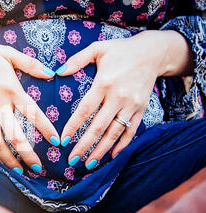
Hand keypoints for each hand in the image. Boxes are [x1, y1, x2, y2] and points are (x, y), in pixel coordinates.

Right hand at [0, 38, 60, 172]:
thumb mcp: (7, 53)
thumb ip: (30, 63)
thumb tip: (51, 73)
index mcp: (10, 89)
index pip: (32, 112)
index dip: (45, 128)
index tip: (56, 141)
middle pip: (14, 135)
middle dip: (27, 154)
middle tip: (38, 168)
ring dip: (8, 159)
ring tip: (20, 171)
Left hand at [57, 30, 192, 168]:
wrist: (154, 52)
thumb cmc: (121, 50)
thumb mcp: (98, 48)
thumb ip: (77, 60)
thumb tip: (58, 72)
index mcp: (104, 83)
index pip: (85, 110)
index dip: (73, 126)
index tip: (63, 140)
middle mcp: (118, 97)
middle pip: (99, 127)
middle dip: (84, 145)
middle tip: (72, 160)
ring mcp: (132, 105)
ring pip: (115, 133)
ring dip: (101, 150)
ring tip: (88, 164)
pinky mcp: (141, 109)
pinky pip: (131, 131)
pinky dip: (122, 145)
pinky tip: (112, 156)